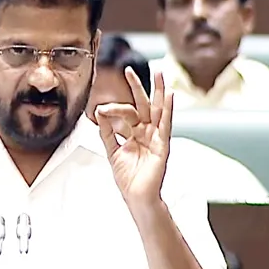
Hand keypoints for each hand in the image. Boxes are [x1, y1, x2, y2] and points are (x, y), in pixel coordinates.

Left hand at [95, 69, 172, 202]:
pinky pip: (166, 125)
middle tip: (129, 70)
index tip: (100, 109)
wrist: (136, 197)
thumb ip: (106, 132)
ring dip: (159, 92)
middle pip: (143, 105)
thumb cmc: (128, 179)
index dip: (114, 108)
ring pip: (158, 110)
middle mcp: (146, 133)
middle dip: (138, 87)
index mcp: (135, 134)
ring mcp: (156, 138)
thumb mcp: (112, 151)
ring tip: (159, 74)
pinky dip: (168, 110)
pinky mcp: (163, 146)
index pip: (126, 113)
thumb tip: (99, 113)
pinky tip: (169, 96)